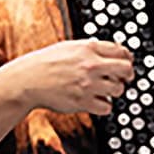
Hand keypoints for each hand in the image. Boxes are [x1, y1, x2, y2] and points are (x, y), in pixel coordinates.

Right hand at [0, 38, 134, 116]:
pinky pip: (107, 107)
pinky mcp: (83, 102)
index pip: (122, 51)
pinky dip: (102, 105)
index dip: (126, 59)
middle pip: (126, 70)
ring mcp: (87, 84)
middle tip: (122, 79)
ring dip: (113, 91)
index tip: (125, 64)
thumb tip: (114, 53)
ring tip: (101, 90)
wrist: (27, 80)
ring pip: (118, 89)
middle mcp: (90, 65)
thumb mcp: (69, 47)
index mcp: (88, 48)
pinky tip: (93, 100)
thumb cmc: (45, 64)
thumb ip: (91, 49)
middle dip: (127, 75)